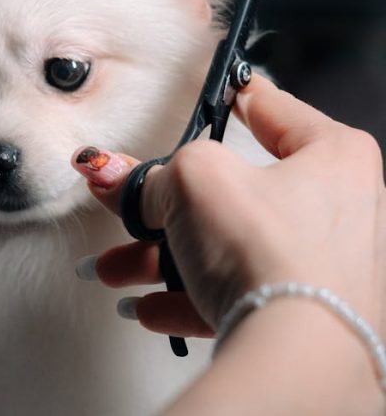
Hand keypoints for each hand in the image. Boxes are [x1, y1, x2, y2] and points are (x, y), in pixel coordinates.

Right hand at [72, 75, 385, 338]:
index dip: (237, 95)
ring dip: (161, 259)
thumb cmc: (271, 252)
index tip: (222, 91)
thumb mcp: (193, 180)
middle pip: (232, 192)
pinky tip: (147, 306)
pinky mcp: (296, 310)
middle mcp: (333, 210)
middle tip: (133, 202)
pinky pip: (231, 293)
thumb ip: (151, 174)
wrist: (295, 355)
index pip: (273, 109)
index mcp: (330, 157)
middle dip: (168, 205)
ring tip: (115, 267)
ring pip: (222, 248)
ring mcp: (316, 264)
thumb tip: (113, 175)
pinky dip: (186, 297)